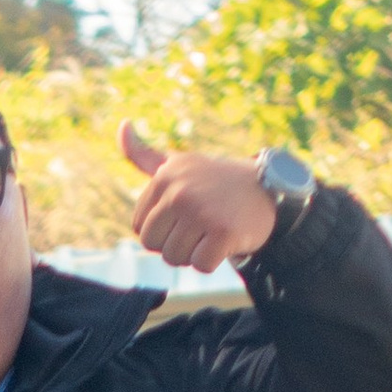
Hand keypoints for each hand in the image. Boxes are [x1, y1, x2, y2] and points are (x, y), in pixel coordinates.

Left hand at [121, 123, 280, 270]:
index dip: (162, 229)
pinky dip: (213, 261)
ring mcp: (201, 212)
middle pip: (154, 245)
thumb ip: (144, 155)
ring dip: (194, 253)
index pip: (139, 227)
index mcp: (164, 177)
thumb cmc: (215, 182)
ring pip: (175, 258)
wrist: (268, 188)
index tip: (184, 214)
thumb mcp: (178, 164)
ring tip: (213, 230)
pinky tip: (225, 240)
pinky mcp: (223, 233)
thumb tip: (123, 125)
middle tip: (199, 226)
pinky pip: (201, 266)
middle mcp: (179, 192)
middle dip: (174, 244)